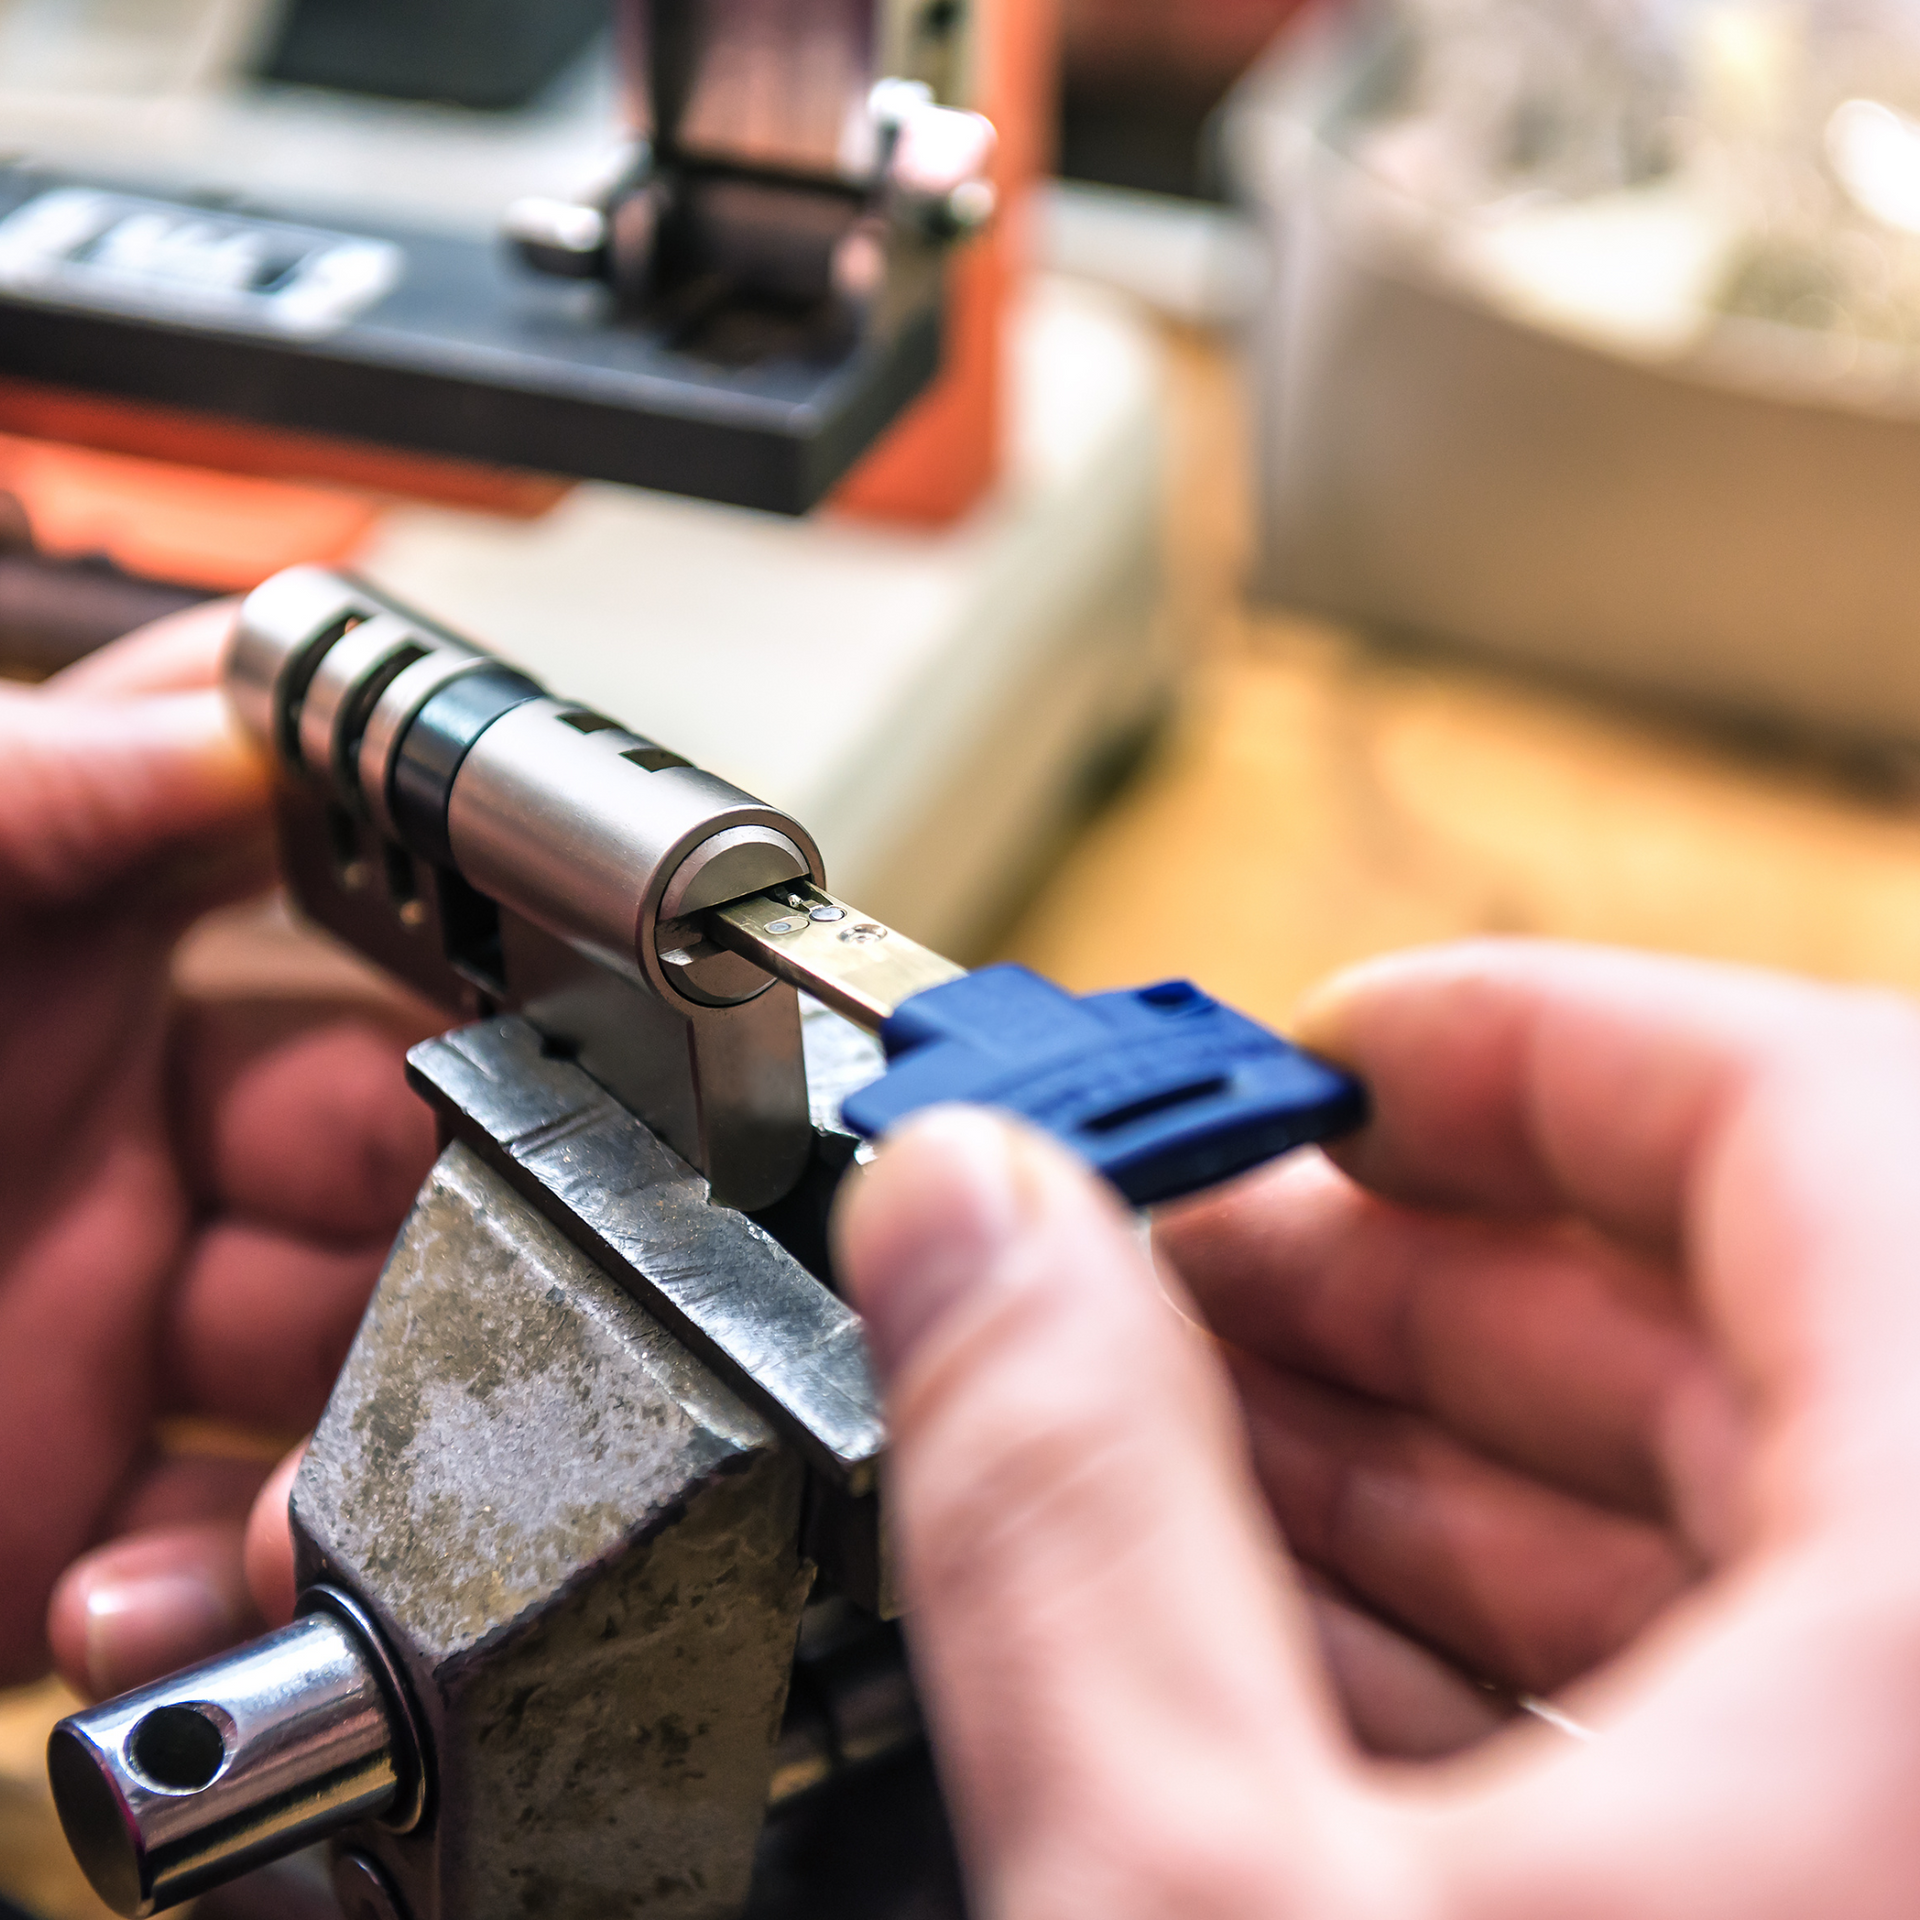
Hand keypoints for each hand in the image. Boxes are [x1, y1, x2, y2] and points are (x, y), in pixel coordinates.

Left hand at [0, 606, 436, 1697]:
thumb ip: (17, 787)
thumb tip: (242, 732)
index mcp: (76, 967)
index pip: (345, 917)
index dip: (466, 959)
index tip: (539, 1012)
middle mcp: (117, 1143)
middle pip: (411, 1168)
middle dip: (472, 1235)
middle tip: (479, 1287)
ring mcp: (101, 1336)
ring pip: (364, 1375)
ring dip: (384, 1446)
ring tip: (314, 1497)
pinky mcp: (64, 1523)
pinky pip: (235, 1561)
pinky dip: (233, 1598)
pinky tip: (133, 1600)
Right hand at [834, 941, 1919, 1916]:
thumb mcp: (1203, 1915)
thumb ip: (1066, 1515)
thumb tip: (964, 1221)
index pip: (1826, 1120)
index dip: (1528, 1043)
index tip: (1328, 1055)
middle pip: (1756, 1318)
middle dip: (1412, 1269)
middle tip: (1181, 1258)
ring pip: (1750, 1527)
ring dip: (1435, 1456)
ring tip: (1185, 1437)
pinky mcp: (1879, 1911)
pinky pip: (1756, 1706)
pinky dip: (1516, 1641)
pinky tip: (1287, 1637)